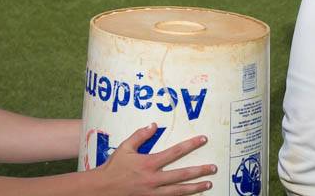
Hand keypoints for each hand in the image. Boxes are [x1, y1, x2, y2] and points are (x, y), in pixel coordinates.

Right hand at [94, 124, 214, 195]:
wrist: (101, 190)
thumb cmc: (113, 167)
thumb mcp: (125, 148)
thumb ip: (140, 136)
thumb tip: (153, 125)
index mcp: (149, 163)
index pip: (175, 152)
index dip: (190, 145)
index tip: (203, 139)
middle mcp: (153, 179)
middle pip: (182, 175)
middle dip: (199, 171)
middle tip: (213, 168)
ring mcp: (152, 193)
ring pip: (179, 191)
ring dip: (195, 188)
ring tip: (208, 185)